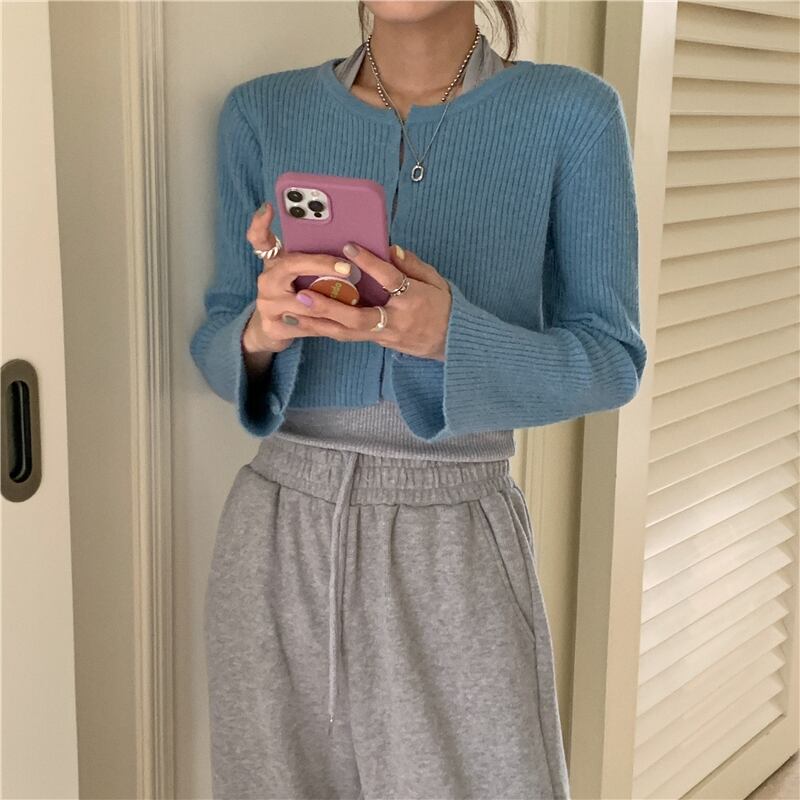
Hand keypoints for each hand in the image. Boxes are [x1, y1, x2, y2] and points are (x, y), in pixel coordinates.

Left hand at [285, 240, 452, 361]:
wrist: (452, 342)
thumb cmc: (443, 306)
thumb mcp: (436, 280)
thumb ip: (413, 264)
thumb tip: (390, 248)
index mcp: (413, 300)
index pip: (389, 279)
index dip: (368, 263)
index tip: (348, 247)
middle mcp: (396, 321)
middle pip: (358, 317)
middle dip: (329, 306)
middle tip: (303, 294)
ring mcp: (385, 335)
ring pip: (348, 332)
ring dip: (320, 324)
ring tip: (294, 314)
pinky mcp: (378, 342)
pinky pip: (349, 336)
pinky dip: (328, 329)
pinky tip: (307, 323)